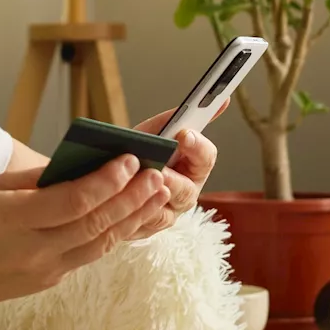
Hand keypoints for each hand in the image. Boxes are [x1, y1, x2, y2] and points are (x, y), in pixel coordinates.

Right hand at [0, 156, 168, 312]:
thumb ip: (37, 179)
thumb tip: (84, 163)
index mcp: (11, 219)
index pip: (70, 201)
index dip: (104, 182)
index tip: (129, 160)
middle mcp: (33, 248)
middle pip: (93, 223)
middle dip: (129, 197)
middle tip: (155, 174)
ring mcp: (47, 269)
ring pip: (101, 243)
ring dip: (133, 216)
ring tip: (157, 193)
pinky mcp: (56, 278)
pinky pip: (93, 253)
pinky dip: (118, 232)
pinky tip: (136, 214)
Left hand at [126, 100, 227, 239]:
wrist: (109, 173)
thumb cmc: (139, 150)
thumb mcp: (155, 132)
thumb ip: (178, 118)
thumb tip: (220, 100)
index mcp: (194, 167)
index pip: (206, 157)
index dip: (197, 146)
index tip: (184, 134)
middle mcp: (185, 193)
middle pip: (186, 191)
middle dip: (172, 180)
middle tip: (159, 170)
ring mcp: (167, 214)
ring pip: (163, 213)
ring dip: (149, 201)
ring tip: (136, 188)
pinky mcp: (145, 229)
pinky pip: (140, 227)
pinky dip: (130, 216)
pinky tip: (120, 205)